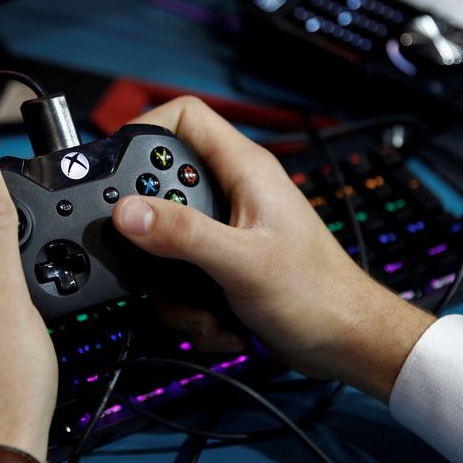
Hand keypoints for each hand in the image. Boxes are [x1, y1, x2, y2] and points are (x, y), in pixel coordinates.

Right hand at [113, 97, 434, 401]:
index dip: (144, 131)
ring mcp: (225, 232)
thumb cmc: (318, 295)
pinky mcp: (221, 266)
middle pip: (161, 191)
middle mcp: (231, 195)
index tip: (117, 171)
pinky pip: (179, 279)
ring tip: (202, 309)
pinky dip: (191, 308)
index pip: (183, 118)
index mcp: (244, 172)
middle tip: (157, 262)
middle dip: (152, 238)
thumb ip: (183, 234)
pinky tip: (218, 321)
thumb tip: (127, 212)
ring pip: (165, 244)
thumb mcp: (242, 263)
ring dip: (172, 289)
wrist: (346, 343)